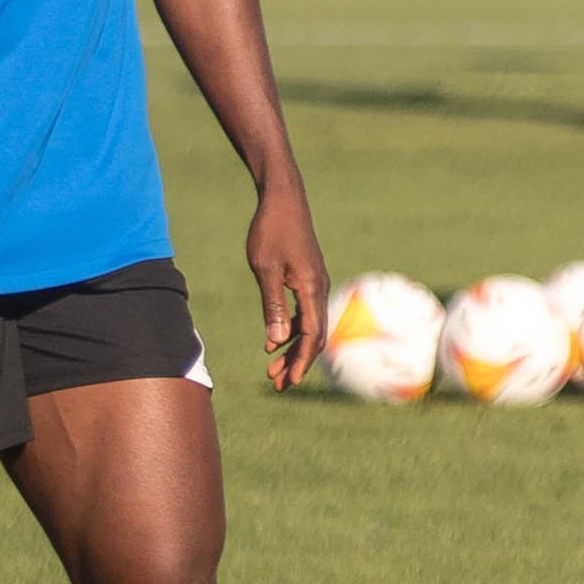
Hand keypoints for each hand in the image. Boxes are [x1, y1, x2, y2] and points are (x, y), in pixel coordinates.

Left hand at [247, 185, 328, 390]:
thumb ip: (273, 306)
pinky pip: (305, 312)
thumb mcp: (265, 270)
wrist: (283, 199)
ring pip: (309, 326)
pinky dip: (292, 330)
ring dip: (293, 349)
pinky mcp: (307, 278)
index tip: (289, 382)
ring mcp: (314, 283)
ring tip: (272, 368)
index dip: (301, 362)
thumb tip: (278, 341)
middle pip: (313, 336)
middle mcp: (318, 289)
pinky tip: (274, 341)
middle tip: (277, 384)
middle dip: (297, 362)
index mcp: (311, 289)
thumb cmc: (271, 231)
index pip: (311, 336)